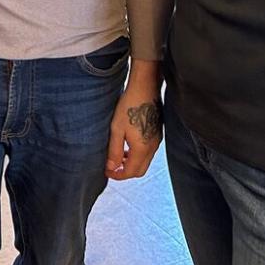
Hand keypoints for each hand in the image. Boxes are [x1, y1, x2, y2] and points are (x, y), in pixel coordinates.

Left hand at [106, 58, 161, 179]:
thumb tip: (111, 168)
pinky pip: (148, 152)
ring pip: (145, 161)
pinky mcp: (157, 134)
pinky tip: (128, 144)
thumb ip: (114, 151)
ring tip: (118, 155)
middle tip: (112, 167)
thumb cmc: (129, 106)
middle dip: (126, 172)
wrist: (145, 89)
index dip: (118, 175)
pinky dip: (138, 155)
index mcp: (142, 149)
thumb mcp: (117, 129)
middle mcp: (152, 148)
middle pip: (140, 170)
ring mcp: (157, 141)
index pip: (130, 172)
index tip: (107, 172)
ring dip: (132, 163)